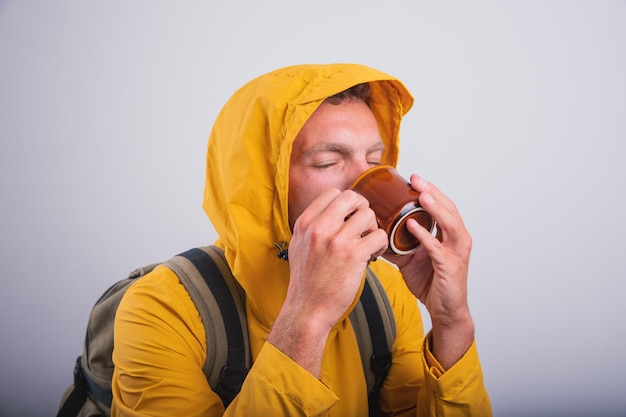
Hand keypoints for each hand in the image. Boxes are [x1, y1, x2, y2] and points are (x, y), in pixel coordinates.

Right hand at [287, 188, 387, 329]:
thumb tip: (330, 211)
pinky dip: (381, 244)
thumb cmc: (305, 281)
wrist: (307, 309)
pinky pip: (379, 236)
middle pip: (352, 198)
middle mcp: (319, 228)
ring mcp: (336, 241)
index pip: (332, 194)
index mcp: (305, 223)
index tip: (350, 216)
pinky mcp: (353, 256)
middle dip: (362, 209)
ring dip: (373, 228)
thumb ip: (312, 226)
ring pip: (368, 215)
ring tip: (369, 242)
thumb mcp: (298, 246)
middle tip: (364, 225)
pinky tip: (375, 254)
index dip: (347, 203)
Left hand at [383, 175, 473, 367]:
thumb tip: (372, 232)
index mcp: (449, 234)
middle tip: (415, 179)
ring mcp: (457, 252)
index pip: (442, 206)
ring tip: (420, 195)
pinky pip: (437, 248)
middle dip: (432, 191)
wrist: (445, 310)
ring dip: (434, 208)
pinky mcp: (451, 266)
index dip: (429, 190)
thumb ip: (396, 243)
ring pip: (450, 224)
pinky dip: (425, 235)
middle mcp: (457, 239)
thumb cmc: (431, 282)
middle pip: (448, 208)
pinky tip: (412, 225)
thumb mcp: (410, 258)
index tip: (413, 178)